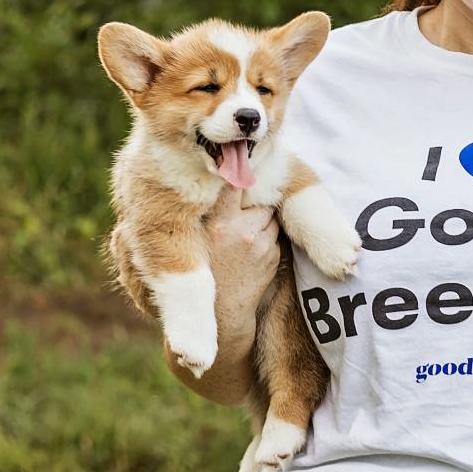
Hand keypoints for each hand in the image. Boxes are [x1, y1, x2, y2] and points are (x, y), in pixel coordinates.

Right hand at [204, 185, 281, 327]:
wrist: (222, 311)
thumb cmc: (204, 271)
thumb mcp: (197, 241)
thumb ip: (212, 215)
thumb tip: (225, 184)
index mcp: (218, 224)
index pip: (233, 187)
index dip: (238, 173)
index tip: (241, 160)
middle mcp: (242, 231)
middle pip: (259, 201)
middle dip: (254, 203)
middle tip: (243, 210)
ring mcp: (261, 244)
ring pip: (270, 217)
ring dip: (262, 219)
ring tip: (245, 233)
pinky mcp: (274, 256)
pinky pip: (275, 235)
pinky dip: (267, 237)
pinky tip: (252, 249)